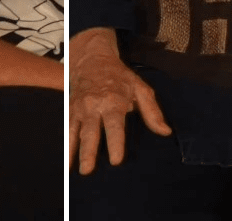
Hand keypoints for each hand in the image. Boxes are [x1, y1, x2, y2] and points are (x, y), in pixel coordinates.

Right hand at [68, 28, 170, 174]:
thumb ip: (152, 112)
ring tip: (72, 169)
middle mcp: (95, 105)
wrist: (92, 60)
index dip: (115, 142)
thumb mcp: (140, 88)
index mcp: (114, 101)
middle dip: (89, 151)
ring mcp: (81, 108)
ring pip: (76, 131)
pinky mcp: (71, 110)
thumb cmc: (120, 77)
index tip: (116, 160)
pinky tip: (66, 160)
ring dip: (74, 150)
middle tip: (88, 170)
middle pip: (92, 131)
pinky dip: (66, 143)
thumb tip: (165, 132)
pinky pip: (67, 128)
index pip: (115, 125)